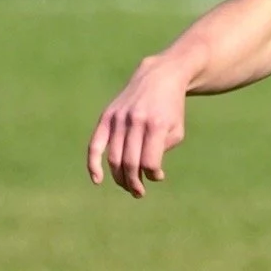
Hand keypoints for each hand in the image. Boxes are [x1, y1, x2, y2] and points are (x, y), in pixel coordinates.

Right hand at [87, 56, 188, 197]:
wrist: (159, 77)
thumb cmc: (170, 109)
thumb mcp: (176, 130)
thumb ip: (162, 151)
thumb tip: (148, 173)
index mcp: (156, 125)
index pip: (150, 162)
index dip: (152, 175)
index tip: (157, 176)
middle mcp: (135, 122)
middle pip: (129, 163)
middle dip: (134, 183)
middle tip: (139, 192)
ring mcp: (118, 119)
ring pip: (114, 158)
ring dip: (120, 178)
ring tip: (129, 187)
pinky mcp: (106, 117)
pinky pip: (95, 144)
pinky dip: (93, 164)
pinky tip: (98, 180)